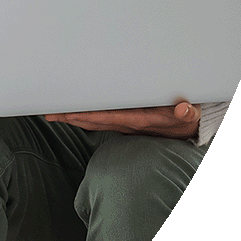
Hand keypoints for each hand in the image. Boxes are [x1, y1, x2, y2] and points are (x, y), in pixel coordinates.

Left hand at [45, 101, 200, 139]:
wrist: (189, 130)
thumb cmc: (187, 118)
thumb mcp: (191, 114)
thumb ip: (188, 112)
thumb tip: (184, 109)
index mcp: (141, 120)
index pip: (110, 117)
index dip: (89, 115)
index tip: (70, 112)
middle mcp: (128, 124)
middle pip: (94, 121)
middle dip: (71, 117)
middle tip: (49, 112)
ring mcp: (123, 124)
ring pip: (92, 122)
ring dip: (72, 117)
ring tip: (52, 113)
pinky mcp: (123, 121)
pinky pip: (98, 119)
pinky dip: (82, 116)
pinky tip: (70, 113)